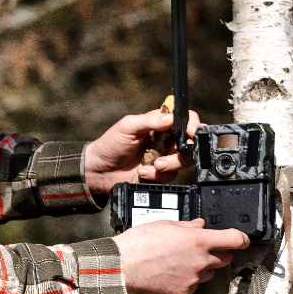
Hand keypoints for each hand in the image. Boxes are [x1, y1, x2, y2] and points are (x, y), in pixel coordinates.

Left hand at [83, 107, 201, 193]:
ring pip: (183, 161)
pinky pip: (170, 176)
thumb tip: (171, 117)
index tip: (192, 133)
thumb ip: (150, 120)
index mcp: (160, 124)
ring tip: (152, 166)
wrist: (99, 171)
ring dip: (169, 165)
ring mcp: (165, 157)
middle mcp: (166, 140)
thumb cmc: (110, 145)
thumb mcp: (128, 126)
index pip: (186, 120)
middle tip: (164, 158)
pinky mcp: (160, 174)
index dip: (193, 126)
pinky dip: (157, 176)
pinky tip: (143, 173)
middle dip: (181, 152)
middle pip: (190, 143)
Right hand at [113, 218, 249, 293]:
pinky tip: (171, 273)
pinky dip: (187, 279)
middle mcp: (202, 261)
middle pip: (224, 259)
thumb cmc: (140, 243)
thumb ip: (187, 226)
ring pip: (208, 273)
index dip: (241, 239)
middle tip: (203, 249)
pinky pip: (193, 285)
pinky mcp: (184, 292)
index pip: (235, 240)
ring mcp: (194, 279)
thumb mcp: (165, 225)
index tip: (241, 239)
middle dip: (218, 253)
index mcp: (200, 241)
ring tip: (180, 262)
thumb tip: (199, 225)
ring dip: (201, 267)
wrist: (123, 266)